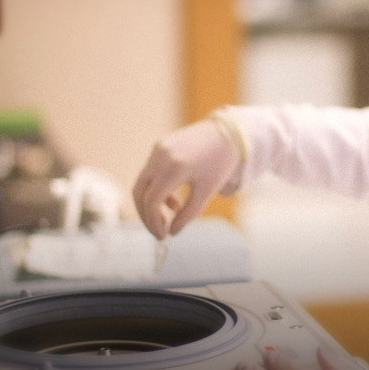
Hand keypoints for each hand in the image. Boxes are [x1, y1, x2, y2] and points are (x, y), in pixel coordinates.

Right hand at [132, 117, 239, 238]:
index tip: (163, 236)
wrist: (229, 133)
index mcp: (175, 168)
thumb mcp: (207, 192)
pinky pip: (150, 172)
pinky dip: (156, 189)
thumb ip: (188, 214)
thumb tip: (172, 232)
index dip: (153, 222)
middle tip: (158, 231)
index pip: (152, 201)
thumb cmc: (220, 163)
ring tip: (169, 214)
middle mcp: (161, 156)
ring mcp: (158, 149)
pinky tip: (173, 200)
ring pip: (142, 182)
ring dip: (150, 203)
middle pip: (139, 192)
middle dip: (145, 215)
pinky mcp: (159, 146)